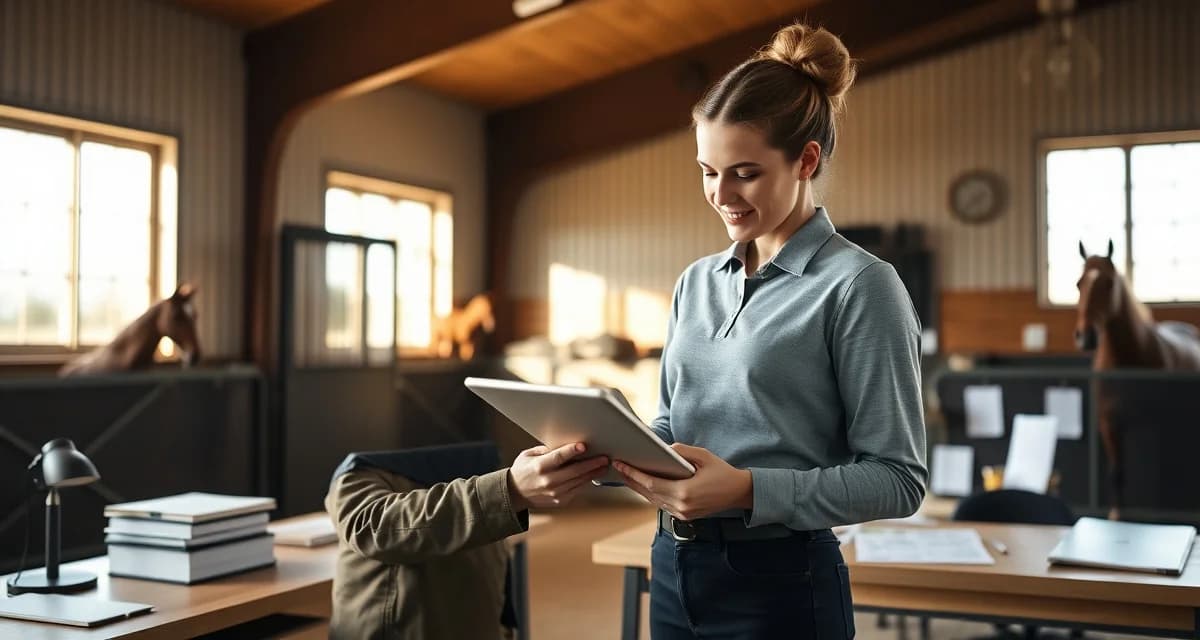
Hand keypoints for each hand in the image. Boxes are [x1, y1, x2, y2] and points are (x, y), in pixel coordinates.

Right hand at [508, 443, 609, 510]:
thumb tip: (564, 443)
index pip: (558, 457)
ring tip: (603, 466)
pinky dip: (586, 482)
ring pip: (579, 482)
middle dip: (591, 464)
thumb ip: (546, 449)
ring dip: (593, 473)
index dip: (571, 451)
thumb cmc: (522, 471)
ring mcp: (554, 492)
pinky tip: (593, 475)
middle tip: (604, 458)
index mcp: (539, 466)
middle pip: (574, 471)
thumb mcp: (528, 455)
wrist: (515, 494)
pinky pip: (577, 490)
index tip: (583, 446)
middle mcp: (548, 481)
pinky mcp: (560, 500)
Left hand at [614, 443, 752, 520]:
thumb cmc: (723, 472)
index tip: (620, 464)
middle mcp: (681, 507)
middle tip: (618, 467)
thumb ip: (682, 451)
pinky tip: (644, 485)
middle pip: (648, 494)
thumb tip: (664, 449)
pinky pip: (662, 505)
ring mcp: (683, 514)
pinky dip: (651, 494)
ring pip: (653, 501)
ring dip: (639, 488)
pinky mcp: (684, 516)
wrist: (739, 492)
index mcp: (685, 493)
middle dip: (632, 480)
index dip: (633, 474)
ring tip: (627, 474)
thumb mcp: (703, 456)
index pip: (651, 484)